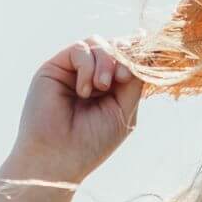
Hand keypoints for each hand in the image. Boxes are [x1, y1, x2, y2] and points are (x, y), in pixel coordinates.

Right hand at [10, 35, 144, 180]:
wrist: (57, 158)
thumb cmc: (91, 142)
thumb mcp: (123, 111)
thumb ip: (133, 82)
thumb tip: (142, 53)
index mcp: (111, 87)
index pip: (128, 59)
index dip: (138, 54)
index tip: (146, 60)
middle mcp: (92, 75)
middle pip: (115, 46)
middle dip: (123, 56)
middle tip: (122, 78)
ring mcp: (73, 70)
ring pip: (98, 43)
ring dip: (106, 62)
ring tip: (102, 87)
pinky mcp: (54, 67)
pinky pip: (79, 49)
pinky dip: (87, 66)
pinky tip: (84, 90)